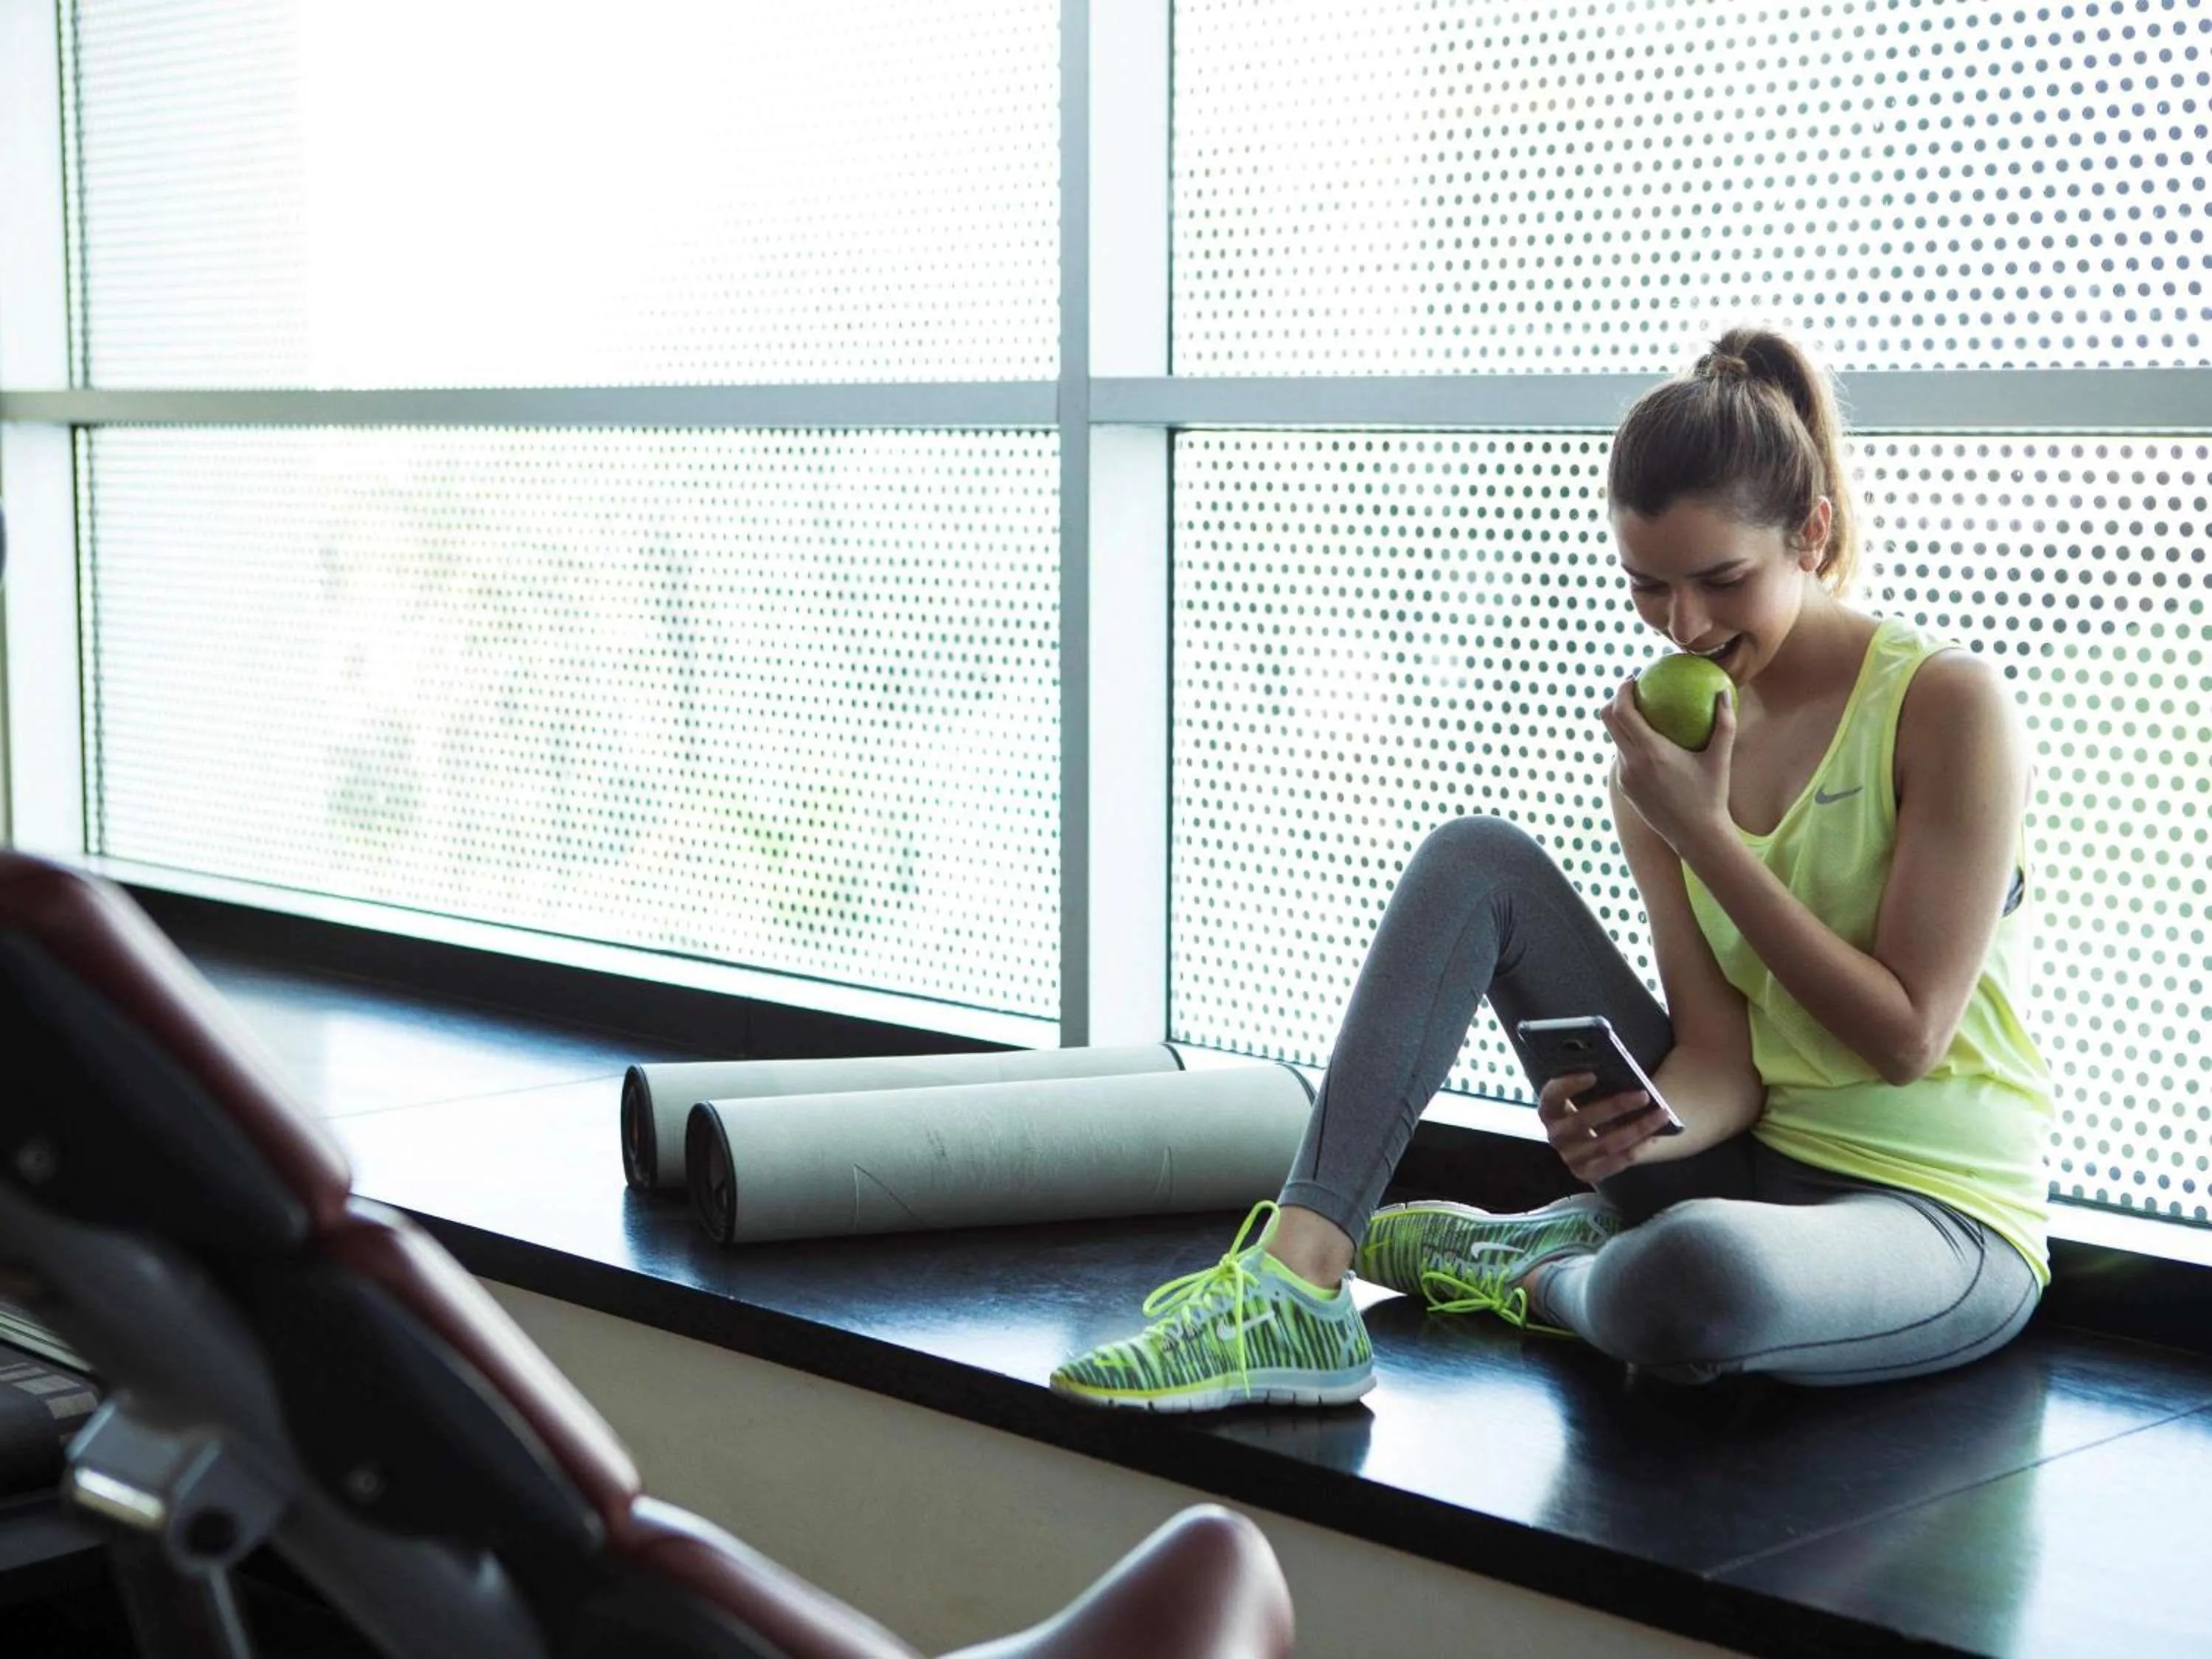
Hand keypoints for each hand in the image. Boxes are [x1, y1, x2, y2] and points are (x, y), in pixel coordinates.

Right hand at [1538, 1071, 1671, 1183]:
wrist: (1593, 1136)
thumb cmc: (1592, 1104)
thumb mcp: (1587, 1093)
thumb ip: (1596, 1084)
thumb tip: (1621, 1072)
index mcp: (1549, 1109)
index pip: (1553, 1095)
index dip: (1570, 1085)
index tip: (1594, 1075)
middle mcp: (1555, 1135)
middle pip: (1583, 1121)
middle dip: (1616, 1106)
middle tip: (1644, 1095)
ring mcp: (1569, 1157)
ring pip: (1606, 1144)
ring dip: (1637, 1128)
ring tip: (1661, 1114)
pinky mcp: (1585, 1173)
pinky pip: (1614, 1163)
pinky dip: (1636, 1149)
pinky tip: (1653, 1137)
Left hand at [1601, 676, 1736, 857]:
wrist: (1696, 836)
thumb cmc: (1711, 796)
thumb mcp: (1720, 758)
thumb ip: (1724, 723)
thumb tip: (1724, 692)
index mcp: (1650, 751)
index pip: (1622, 711)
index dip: (1622, 690)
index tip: (1634, 677)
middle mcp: (1631, 763)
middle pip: (1608, 721)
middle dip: (1615, 700)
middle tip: (1634, 689)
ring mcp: (1624, 778)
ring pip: (1614, 740)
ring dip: (1622, 724)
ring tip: (1642, 713)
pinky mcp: (1625, 789)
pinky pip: (1622, 759)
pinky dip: (1629, 745)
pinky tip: (1648, 742)